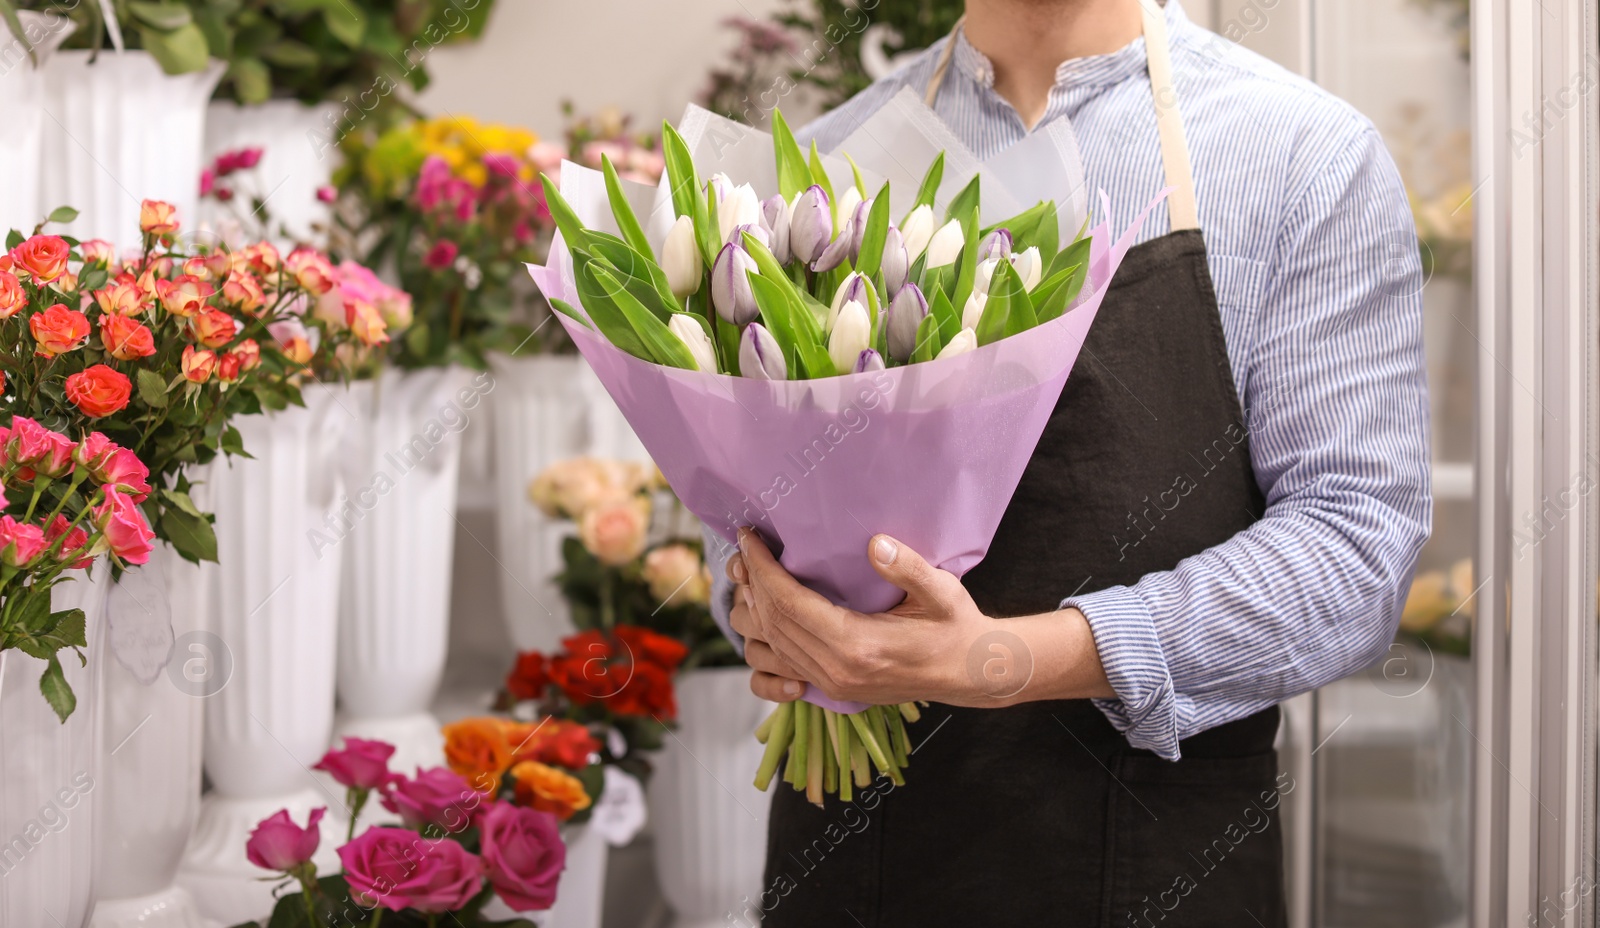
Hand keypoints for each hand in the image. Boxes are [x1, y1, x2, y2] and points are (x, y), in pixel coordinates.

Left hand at [727, 528, 1112, 707]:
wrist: (970, 674)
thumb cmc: (956, 627)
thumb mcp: (942, 592)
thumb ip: (909, 568)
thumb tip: (876, 543)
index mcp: (858, 645)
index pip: (790, 603)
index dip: (764, 569)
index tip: (750, 538)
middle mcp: (837, 670)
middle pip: (774, 623)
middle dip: (752, 583)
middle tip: (743, 549)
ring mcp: (833, 685)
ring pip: (773, 647)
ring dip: (753, 611)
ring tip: (747, 575)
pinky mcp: (834, 690)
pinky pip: (783, 667)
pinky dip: (766, 641)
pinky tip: (762, 616)